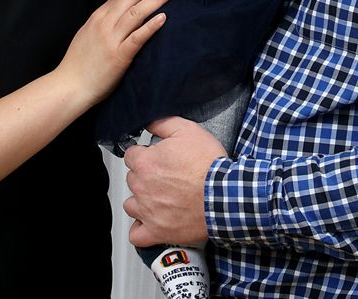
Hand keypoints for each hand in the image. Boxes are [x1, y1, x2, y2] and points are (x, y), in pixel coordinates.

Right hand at [57, 0, 173, 105]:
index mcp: (99, 16)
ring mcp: (111, 39)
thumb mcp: (89, 33)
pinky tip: (164, 17)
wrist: (69, 86)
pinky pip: (137, 38)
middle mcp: (105, 23)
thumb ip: (105, 20)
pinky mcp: (118, 57)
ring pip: (137, 12)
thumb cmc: (80, 63)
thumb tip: (123, 11)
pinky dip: (151, 26)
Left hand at [123, 116, 225, 246]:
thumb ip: (162, 123)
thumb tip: (148, 122)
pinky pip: (136, 235)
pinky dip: (141, 229)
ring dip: (141, 201)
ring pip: (131, 205)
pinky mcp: (157, 231)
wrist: (226, 195)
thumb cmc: (209, 165)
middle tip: (165, 176)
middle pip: (132, 179)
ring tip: (159, 198)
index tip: (156, 158)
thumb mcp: (188, 130)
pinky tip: (150, 221)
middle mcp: (142, 187)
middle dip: (145, 176)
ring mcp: (147, 211)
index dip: (145, 154)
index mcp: (145, 162)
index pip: (131, 155)